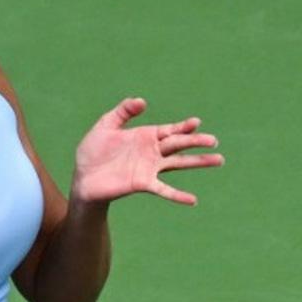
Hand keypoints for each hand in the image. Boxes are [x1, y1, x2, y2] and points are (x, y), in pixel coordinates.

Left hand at [71, 98, 223, 205]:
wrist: (83, 177)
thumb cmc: (93, 152)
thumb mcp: (105, 126)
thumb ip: (122, 112)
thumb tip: (141, 101)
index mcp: (145, 137)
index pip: (169, 130)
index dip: (183, 127)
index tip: (196, 122)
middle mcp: (151, 152)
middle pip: (178, 145)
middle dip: (196, 142)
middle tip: (214, 141)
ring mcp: (149, 168)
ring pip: (178, 163)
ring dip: (198, 162)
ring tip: (219, 160)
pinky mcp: (142, 183)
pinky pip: (164, 189)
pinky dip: (178, 195)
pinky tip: (193, 200)